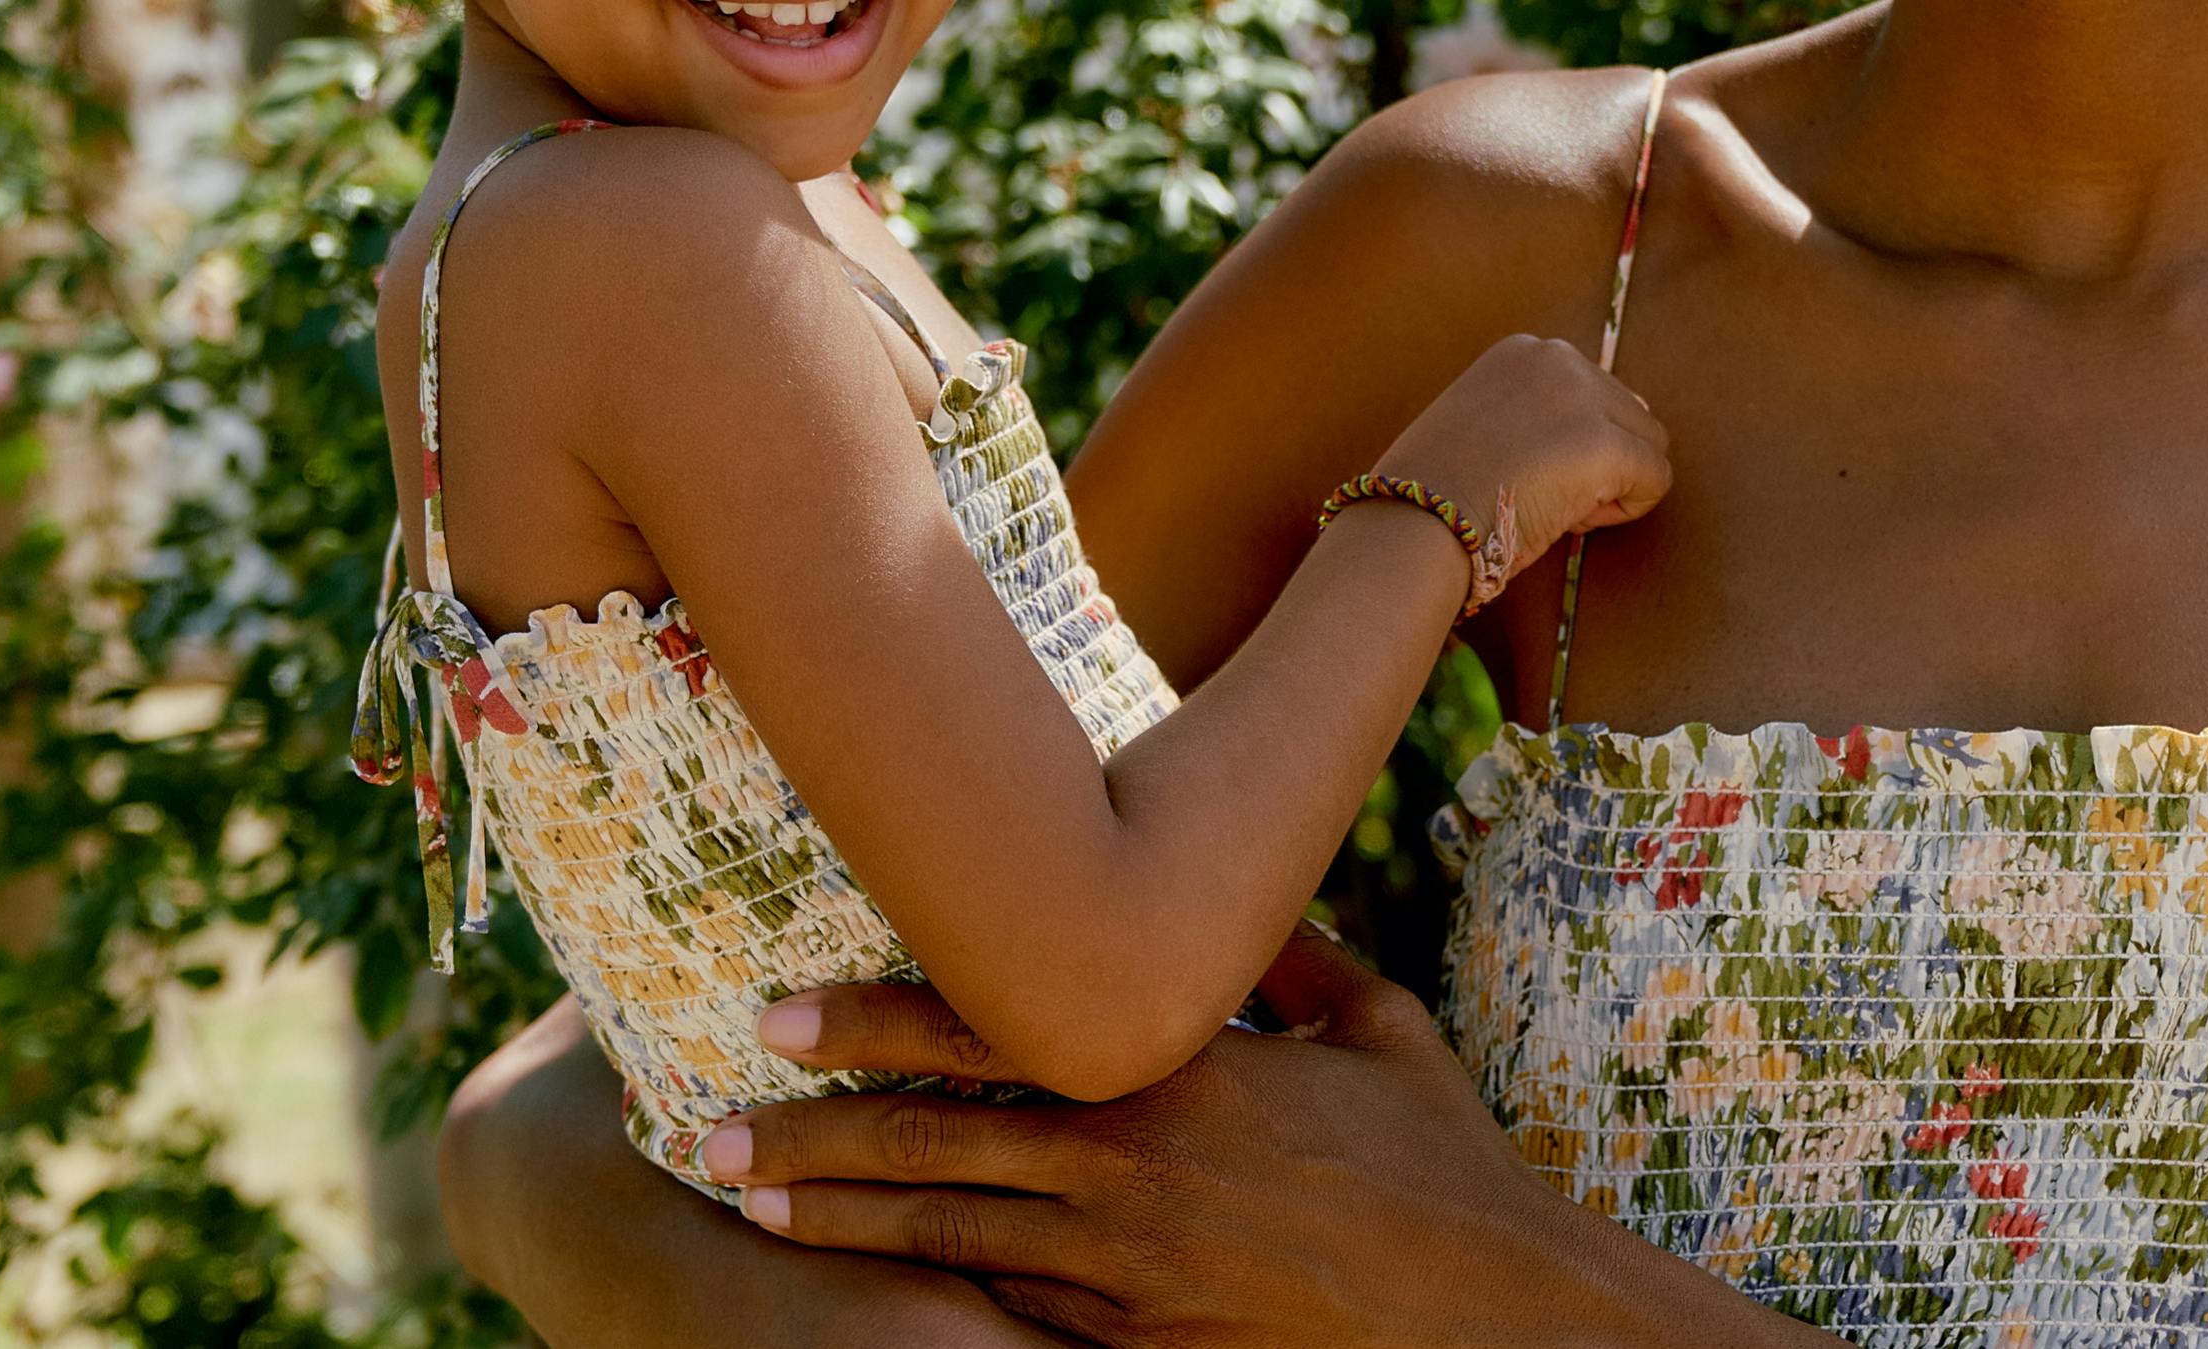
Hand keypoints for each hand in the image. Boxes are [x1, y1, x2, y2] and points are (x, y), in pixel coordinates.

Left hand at [710, 933, 1819, 1348]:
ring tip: (749, 1206)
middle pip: (941, 1147)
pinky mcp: (1143, 1348)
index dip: (878, 1019)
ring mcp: (1135, 1271)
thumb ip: (1292, 960)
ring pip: (955, 1239)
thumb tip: (1227, 904)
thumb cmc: (1445, 1161)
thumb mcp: (1380, 1027)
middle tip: (715, 1124)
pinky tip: (867, 1281)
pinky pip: (1021, 1313)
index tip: (782, 1011)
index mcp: (1186, 1068)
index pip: (998, 1034)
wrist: (1493, 1314)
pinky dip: (935, 1293)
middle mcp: (1142, 1167)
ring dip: (844, 1223)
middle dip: (818, 1134)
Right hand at [1372, 333, 1670, 576]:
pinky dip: (1626, 509)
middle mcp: (1557, 357)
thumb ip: (1540, 414)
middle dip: (1599, 463)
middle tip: (1544, 496)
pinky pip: (1656, 480)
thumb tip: (1621, 428)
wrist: (1416, 523)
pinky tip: (1573, 520)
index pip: (1591, 393)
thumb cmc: (1440, 492)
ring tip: (1556, 506)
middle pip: (1628, 415)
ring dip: (1615, 484)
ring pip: (1649, 446)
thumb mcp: (1485, 423)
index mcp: (1523, 350)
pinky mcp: (1604, 444)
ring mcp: (1582, 397)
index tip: (1524, 470)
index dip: (1569, 444)